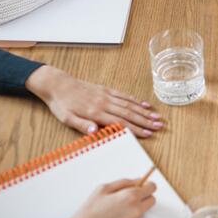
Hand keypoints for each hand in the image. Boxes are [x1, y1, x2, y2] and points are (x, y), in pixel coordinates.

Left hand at [25, 65, 163, 135]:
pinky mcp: (105, 89)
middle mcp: (104, 103)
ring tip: (156, 117)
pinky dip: (135, 100)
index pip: (120, 122)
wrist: (57, 84)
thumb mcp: (66, 118)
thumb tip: (96, 132)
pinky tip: (144, 104)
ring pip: (129, 104)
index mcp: (95, 112)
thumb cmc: (61, 104)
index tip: (148, 134)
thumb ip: (81, 125)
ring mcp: (106, 95)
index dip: (136, 129)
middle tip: (159, 126)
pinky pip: (123, 95)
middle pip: (129, 113)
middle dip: (145, 121)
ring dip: (144, 111)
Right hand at [48, 177, 156, 217]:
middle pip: (152, 199)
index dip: (146, 185)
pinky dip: (129, 217)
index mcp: (131, 196)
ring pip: (143, 210)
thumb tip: (136, 181)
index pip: (152, 187)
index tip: (142, 184)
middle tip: (129, 195)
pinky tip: (114, 217)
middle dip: (144, 196)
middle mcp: (136, 210)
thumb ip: (124, 183)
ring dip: (136, 206)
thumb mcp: (103, 188)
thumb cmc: (89, 212)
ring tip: (118, 207)